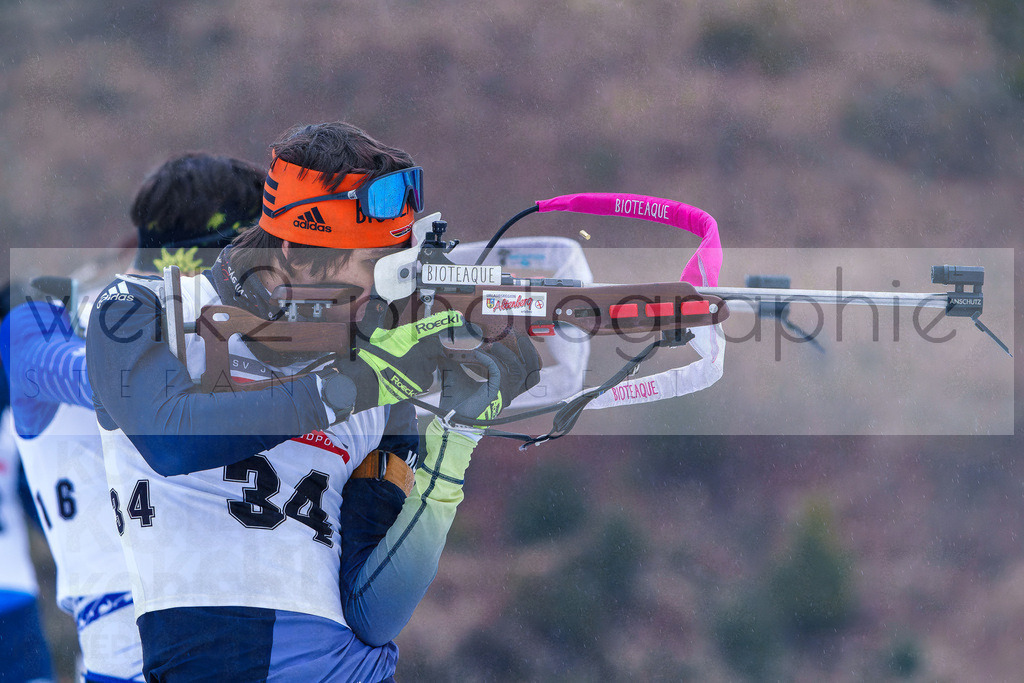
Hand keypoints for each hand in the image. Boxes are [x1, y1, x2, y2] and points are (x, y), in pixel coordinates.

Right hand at [345, 311, 465, 410]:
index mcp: (410, 338)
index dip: (444, 321)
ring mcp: (422, 370)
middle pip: (432, 348)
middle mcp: (421, 354)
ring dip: (422, 362)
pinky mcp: (419, 385)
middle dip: (425, 347)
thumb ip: (375, 313)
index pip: (431, 326)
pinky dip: (419, 376)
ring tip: (405, 364)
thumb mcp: (368, 330)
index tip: (457, 316)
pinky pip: (425, 378)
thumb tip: (378, 302)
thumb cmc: (366, 356)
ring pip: (429, 364)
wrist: (365, 384)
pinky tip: (405, 376)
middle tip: (411, 349)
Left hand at [439, 331, 541, 424]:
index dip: (527, 356)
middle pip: (533, 372)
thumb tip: (445, 347)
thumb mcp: (457, 377)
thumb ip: (456, 363)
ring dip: (508, 354)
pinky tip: (478, 354)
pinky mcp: (496, 393)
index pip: (527, 373)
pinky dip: (489, 360)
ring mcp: (504, 394)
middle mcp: (508, 392)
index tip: (516, 340)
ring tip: (494, 344)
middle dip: (530, 353)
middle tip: (520, 337)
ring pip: (519, 370)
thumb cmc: (456, 403)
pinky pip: (499, 370)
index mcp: (505, 389)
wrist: (451, 419)